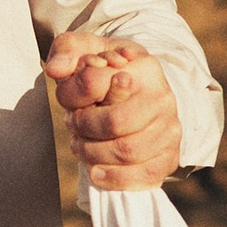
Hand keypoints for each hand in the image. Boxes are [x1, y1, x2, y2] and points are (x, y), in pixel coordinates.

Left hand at [43, 32, 180, 187]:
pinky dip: (115, 178)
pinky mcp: (169, 157)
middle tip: (73, 126)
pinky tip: (96, 171)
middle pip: (116, 122)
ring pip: (128, 151)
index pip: (99, 83)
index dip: (76, 97)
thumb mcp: (87, 48)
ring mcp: (170, 129)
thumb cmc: (107, 71)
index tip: (72, 101)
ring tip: (81, 145)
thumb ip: (67, 49)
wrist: (140, 93)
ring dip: (93, 153)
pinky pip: (145, 175)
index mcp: (144, 67)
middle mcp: (163, 97)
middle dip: (84, 128)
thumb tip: (56, 70)